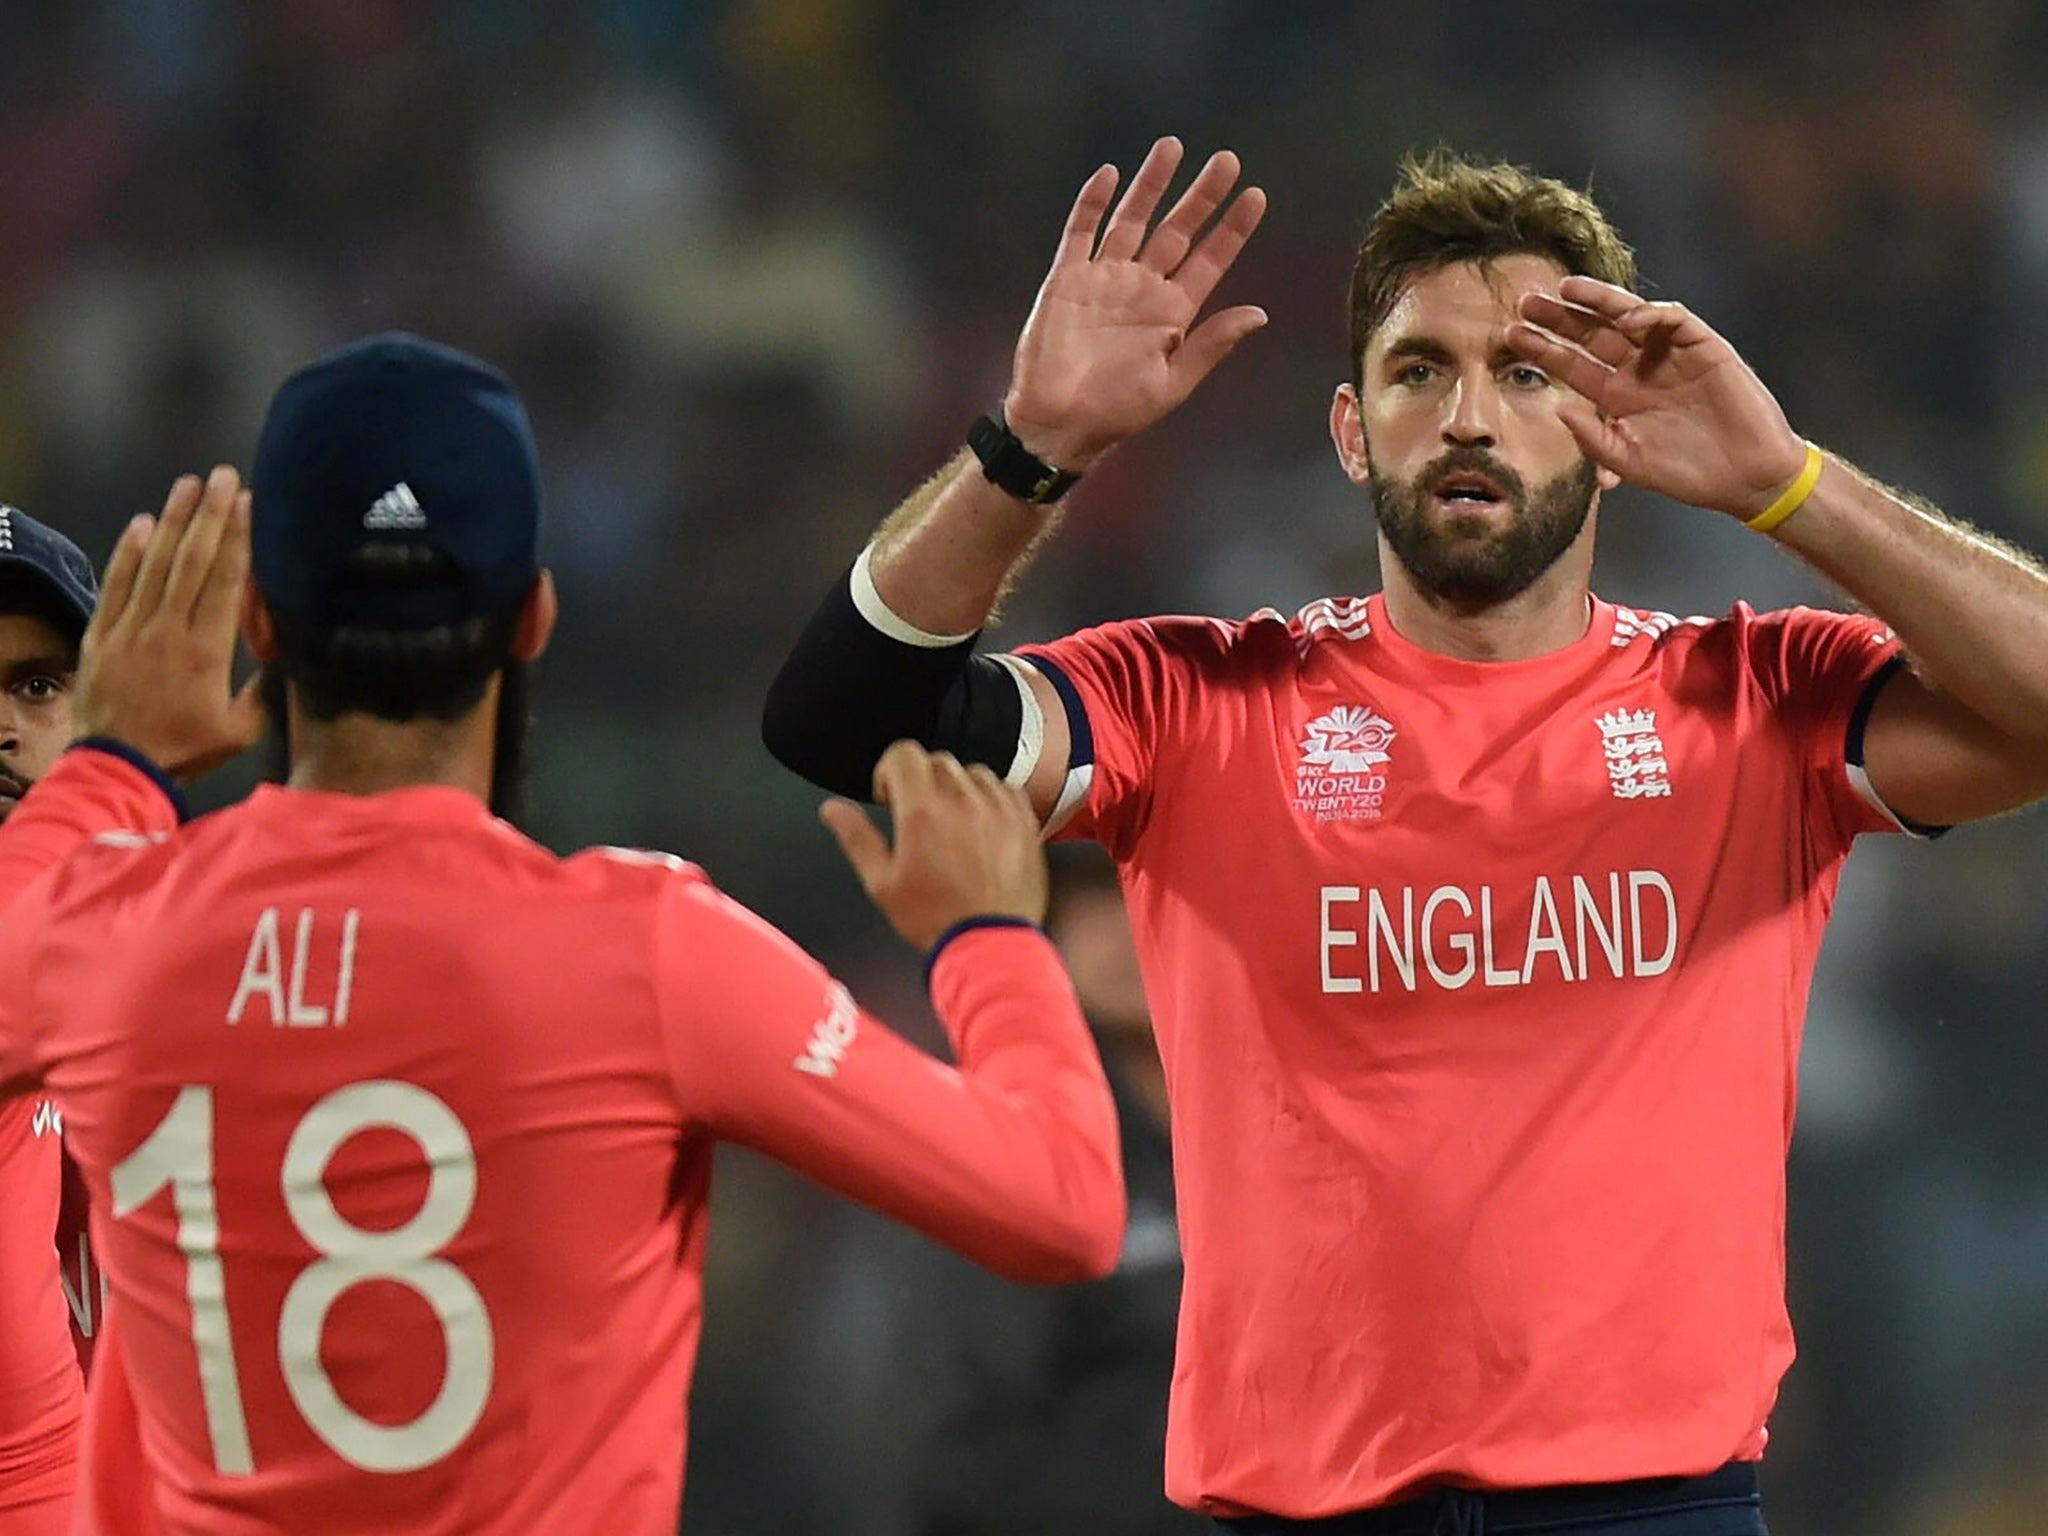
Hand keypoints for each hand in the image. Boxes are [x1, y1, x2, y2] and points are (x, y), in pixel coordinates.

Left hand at [74, 466, 263, 780]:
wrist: (119, 769)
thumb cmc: (186, 751)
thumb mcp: (241, 730)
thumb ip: (264, 689)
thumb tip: (288, 655)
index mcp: (206, 651)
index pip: (224, 581)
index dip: (238, 539)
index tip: (248, 504)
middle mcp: (168, 629)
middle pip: (192, 561)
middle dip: (211, 515)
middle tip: (223, 476)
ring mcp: (131, 629)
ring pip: (154, 564)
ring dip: (174, 521)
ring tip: (187, 485)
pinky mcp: (103, 635)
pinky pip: (116, 584)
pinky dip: (128, 552)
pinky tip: (142, 524)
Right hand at [819, 741, 1048, 951]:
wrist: (989, 945)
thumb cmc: (936, 920)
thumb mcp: (882, 883)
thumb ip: (856, 837)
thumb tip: (833, 809)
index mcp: (923, 811)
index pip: (904, 753)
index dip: (890, 771)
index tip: (891, 797)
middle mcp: (963, 802)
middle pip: (937, 761)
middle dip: (921, 782)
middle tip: (918, 818)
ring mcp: (997, 809)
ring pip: (972, 772)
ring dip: (957, 789)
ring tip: (951, 825)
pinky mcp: (1023, 821)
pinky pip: (1006, 789)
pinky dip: (990, 799)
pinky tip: (981, 827)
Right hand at [1003, 135, 1268, 471]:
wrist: (1058, 422)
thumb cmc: (1117, 412)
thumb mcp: (1174, 382)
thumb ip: (1212, 344)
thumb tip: (1260, 314)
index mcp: (1172, 313)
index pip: (1209, 260)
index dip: (1232, 229)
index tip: (1256, 196)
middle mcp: (1142, 289)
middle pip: (1177, 229)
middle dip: (1202, 195)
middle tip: (1228, 160)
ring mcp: (1104, 279)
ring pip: (1133, 219)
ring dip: (1152, 184)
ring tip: (1172, 146)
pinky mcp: (1067, 279)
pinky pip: (1081, 232)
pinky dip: (1093, 203)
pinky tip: (1110, 175)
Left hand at [1507, 276, 1809, 518]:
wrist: (1744, 478)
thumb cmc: (1686, 474)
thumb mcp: (1629, 462)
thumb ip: (1593, 439)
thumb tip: (1558, 412)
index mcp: (1617, 397)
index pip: (1572, 365)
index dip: (1543, 350)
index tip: (1510, 336)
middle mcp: (1639, 370)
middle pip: (1592, 335)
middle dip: (1560, 317)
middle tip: (1526, 302)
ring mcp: (1670, 356)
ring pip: (1628, 318)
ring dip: (1599, 300)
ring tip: (1567, 287)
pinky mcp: (1704, 348)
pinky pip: (1674, 321)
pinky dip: (1652, 315)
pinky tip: (1628, 319)